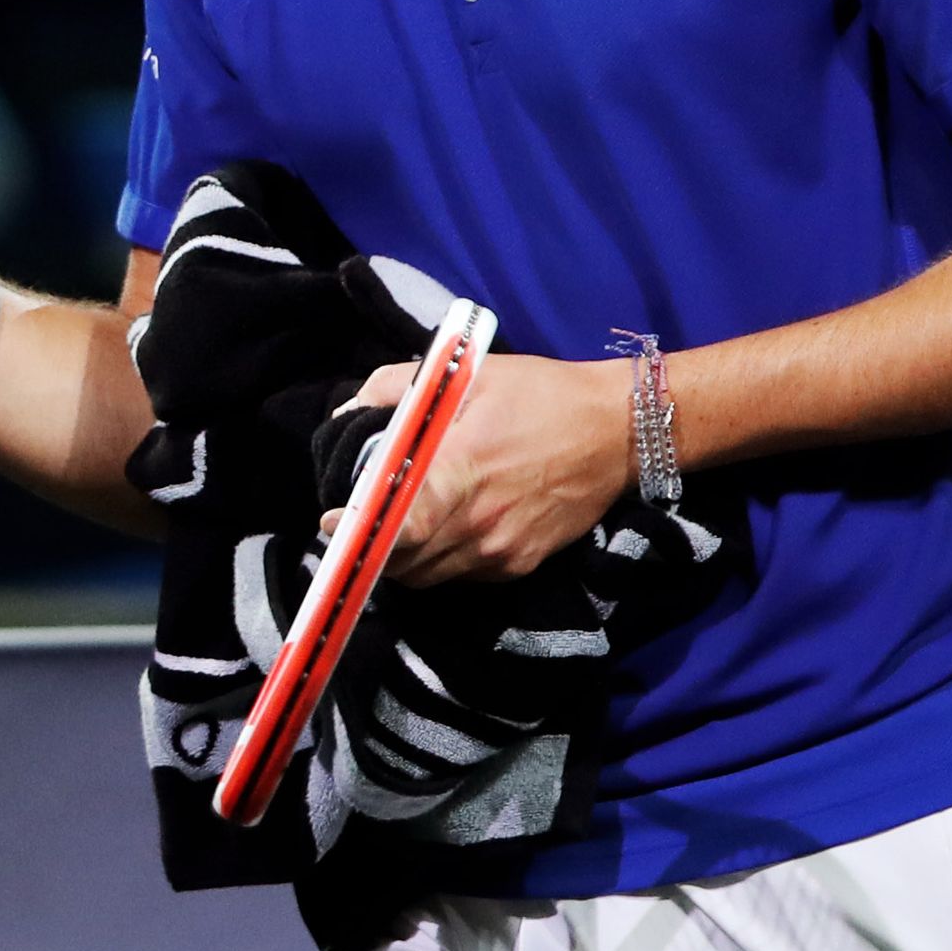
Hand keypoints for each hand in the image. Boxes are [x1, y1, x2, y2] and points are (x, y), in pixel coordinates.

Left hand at [326, 351, 628, 584]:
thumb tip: (351, 413)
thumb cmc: (540, 395)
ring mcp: (500, 550)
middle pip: (401, 559)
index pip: (397, 523)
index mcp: (460, 469)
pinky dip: (437, 561)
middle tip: (354, 523)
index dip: (358, 530)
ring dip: (401, 558)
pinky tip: (439, 531)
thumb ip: (399, 388)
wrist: (619, 429)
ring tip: (393, 528)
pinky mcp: (519, 564)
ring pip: (426, 575)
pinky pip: (460, 577)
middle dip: (370, 546)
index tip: (332, 520)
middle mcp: (477, 521)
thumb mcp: (468, 373)